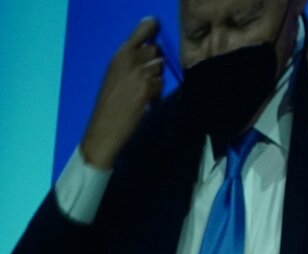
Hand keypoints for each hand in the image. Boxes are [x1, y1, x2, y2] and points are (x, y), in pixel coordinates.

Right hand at [81, 17, 162, 168]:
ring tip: (144, 92)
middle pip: (155, 50)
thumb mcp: (116, 76)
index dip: (151, 29)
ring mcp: (138, 73)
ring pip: (160, 67)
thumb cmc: (110, 103)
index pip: (142, 32)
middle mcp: (127, 59)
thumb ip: (132, 62)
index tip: (155, 29)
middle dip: (155, 63)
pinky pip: (161, 84)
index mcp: (118, 55)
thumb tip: (154, 52)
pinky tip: (145, 102)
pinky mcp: (146, 88)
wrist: (104, 127)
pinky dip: (156, 94)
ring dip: (156, 79)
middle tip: (145, 79)